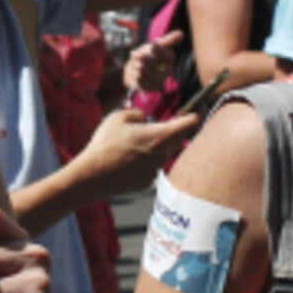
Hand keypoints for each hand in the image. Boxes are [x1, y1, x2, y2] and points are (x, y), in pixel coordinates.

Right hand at [72, 108, 198, 200]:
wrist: (93, 176)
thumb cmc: (105, 144)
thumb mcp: (117, 117)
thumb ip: (136, 113)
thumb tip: (143, 118)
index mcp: (159, 135)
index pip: (187, 123)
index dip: (194, 115)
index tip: (198, 111)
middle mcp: (162, 154)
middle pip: (178, 139)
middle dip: (177, 130)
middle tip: (170, 123)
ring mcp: (156, 169)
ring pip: (165, 154)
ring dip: (160, 146)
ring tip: (139, 142)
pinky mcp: (147, 181)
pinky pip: (153, 166)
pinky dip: (148, 161)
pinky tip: (130, 160)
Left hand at [124, 31, 184, 92]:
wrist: (134, 70)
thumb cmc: (146, 55)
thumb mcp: (156, 44)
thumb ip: (168, 40)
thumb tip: (182, 33)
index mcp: (169, 59)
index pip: (168, 55)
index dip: (157, 50)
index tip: (149, 47)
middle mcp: (166, 71)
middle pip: (151, 62)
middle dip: (140, 57)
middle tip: (136, 55)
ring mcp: (158, 81)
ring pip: (143, 70)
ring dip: (135, 65)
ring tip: (136, 64)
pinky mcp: (149, 87)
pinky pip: (139, 79)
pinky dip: (134, 73)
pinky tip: (135, 73)